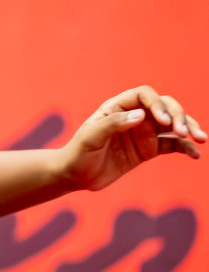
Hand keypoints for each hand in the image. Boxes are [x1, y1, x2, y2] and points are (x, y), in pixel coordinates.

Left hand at [61, 85, 205, 191]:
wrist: (75, 176)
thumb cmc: (78, 153)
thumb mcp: (90, 138)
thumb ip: (113, 124)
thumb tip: (141, 115)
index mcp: (117, 107)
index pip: (144, 95)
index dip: (157, 104)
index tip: (163, 120)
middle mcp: (134, 116)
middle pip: (164, 106)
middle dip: (178, 116)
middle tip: (183, 132)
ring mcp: (144, 132)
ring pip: (173, 124)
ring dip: (188, 128)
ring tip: (200, 140)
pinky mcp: (149, 149)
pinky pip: (172, 145)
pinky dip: (185, 147)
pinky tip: (195, 154)